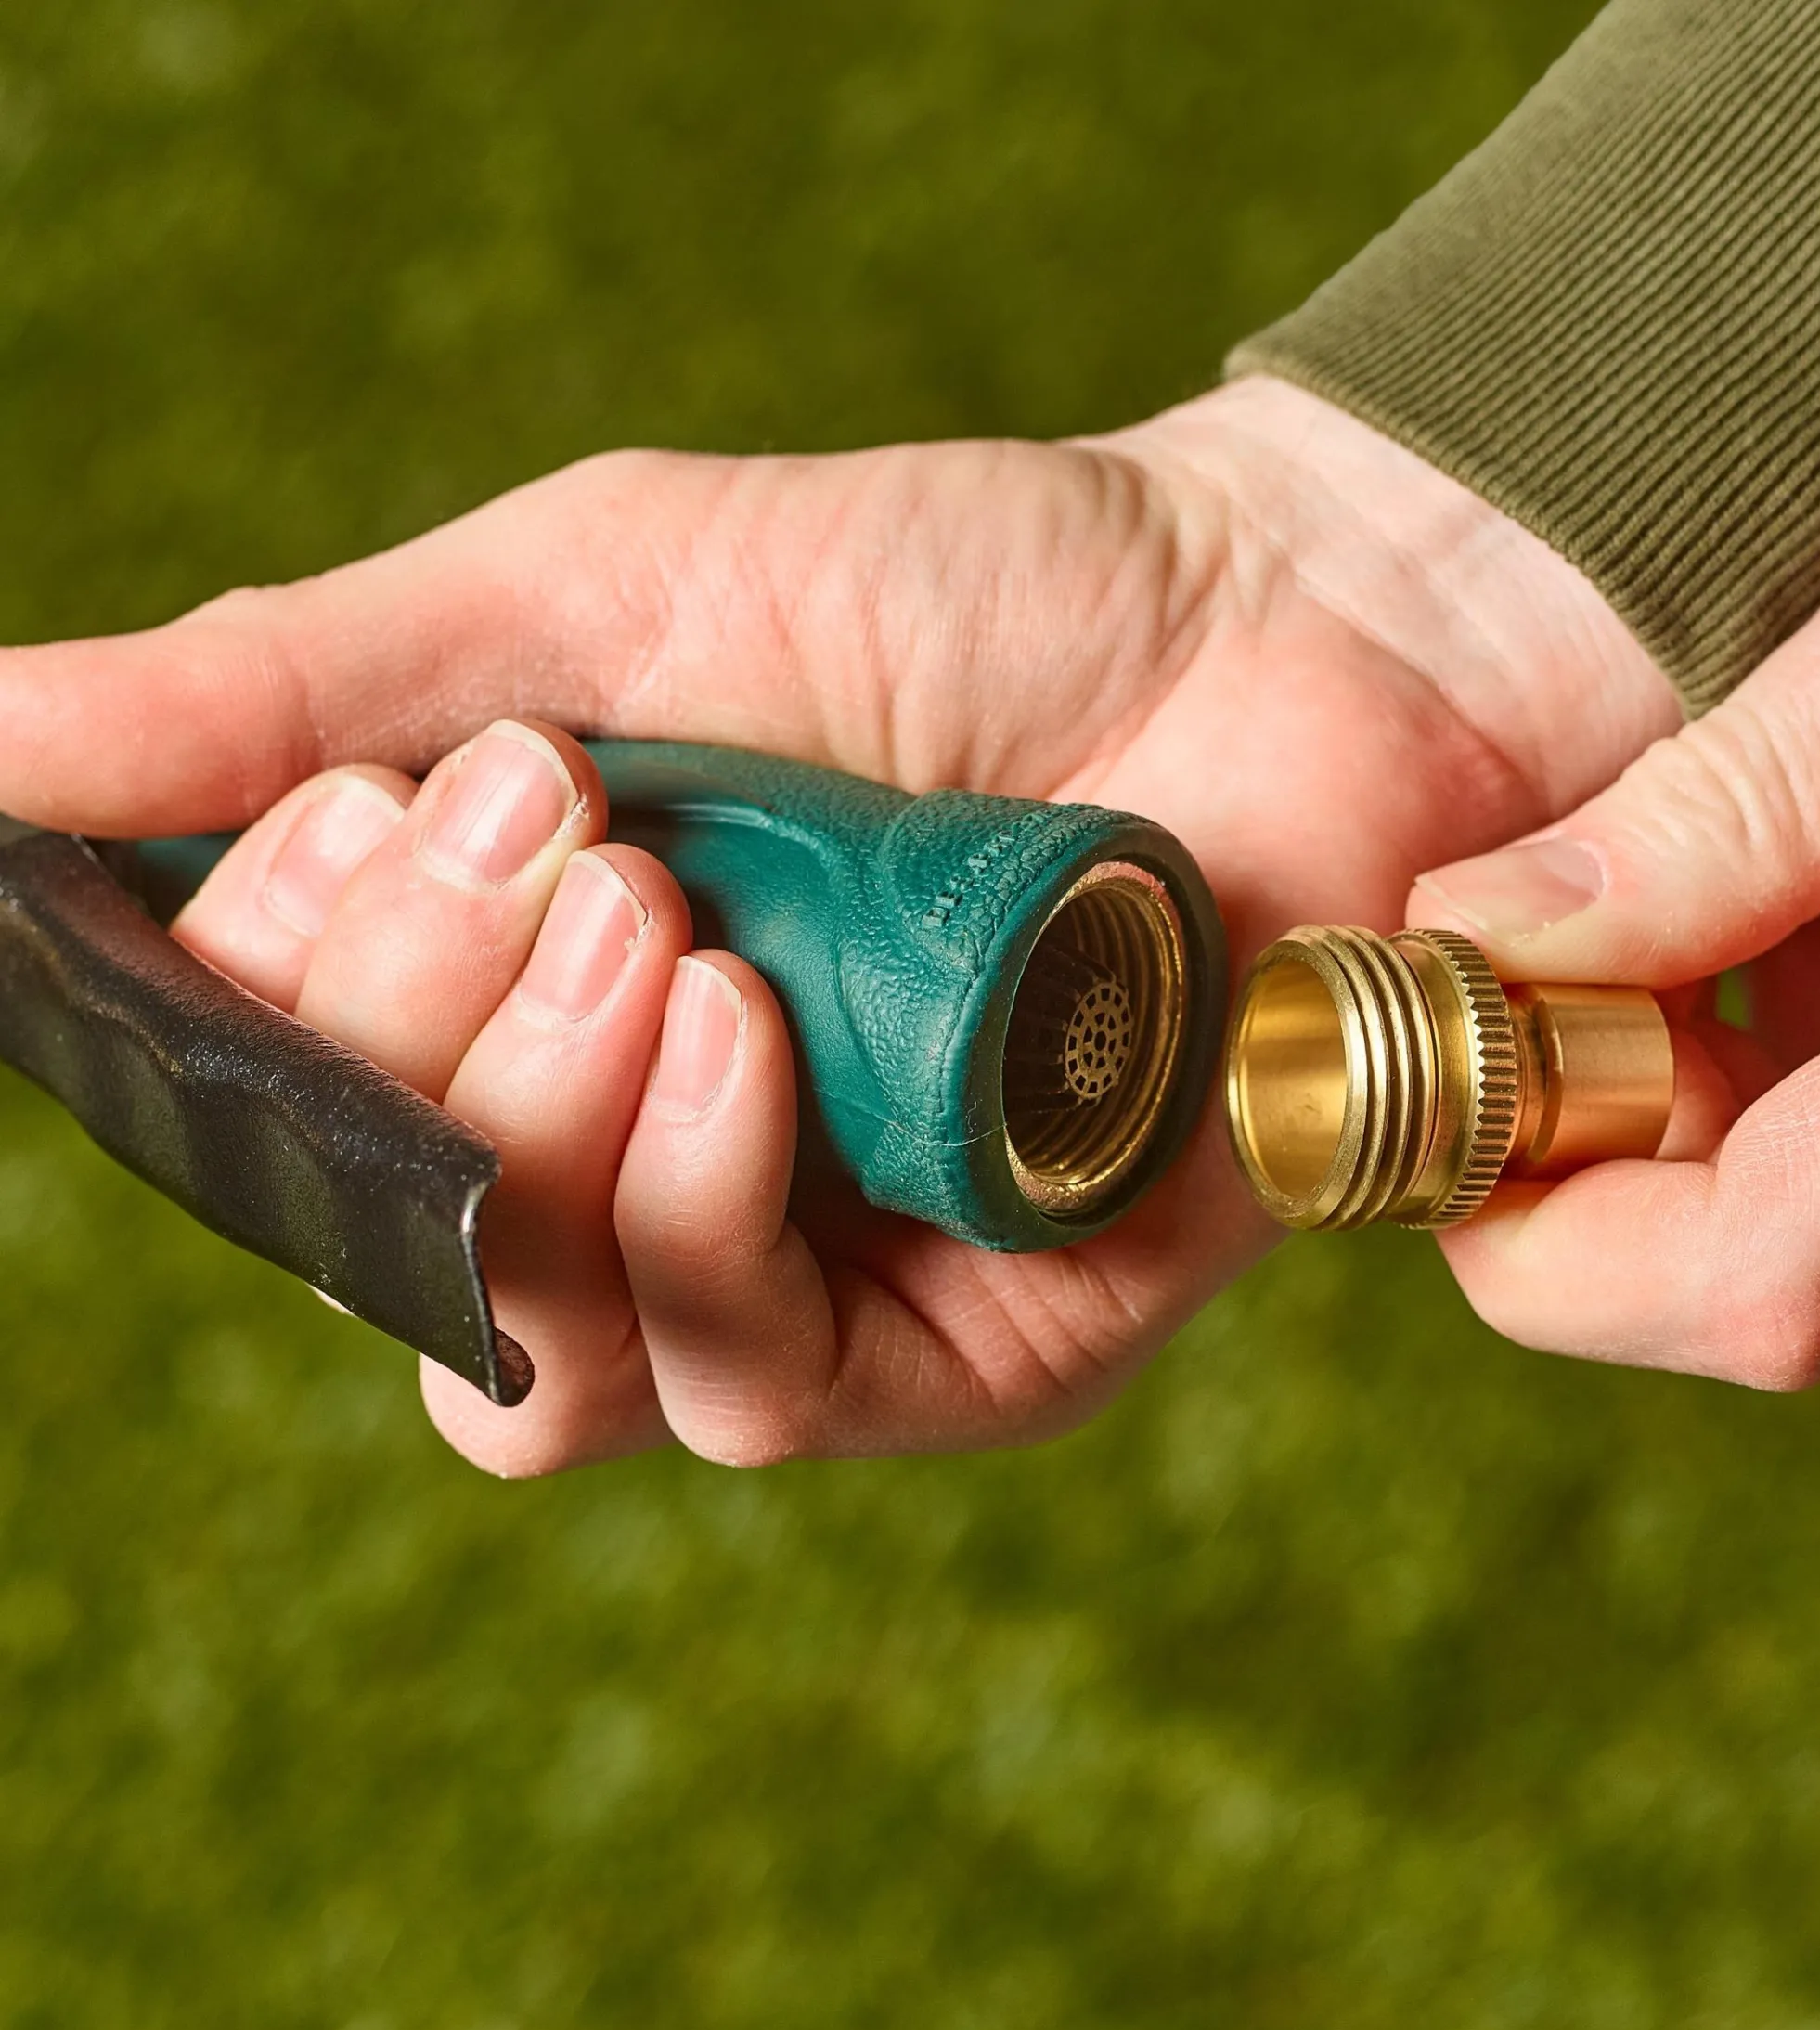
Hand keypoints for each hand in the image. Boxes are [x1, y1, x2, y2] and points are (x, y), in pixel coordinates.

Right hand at [0, 378, 1676, 1467]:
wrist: (1269, 629)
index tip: (409, 790)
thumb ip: (304, 687)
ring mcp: (797, 1273)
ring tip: (652, 928)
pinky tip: (736, 1049)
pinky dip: (702, 1224)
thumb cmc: (955, 599)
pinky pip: (760, 1385)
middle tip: (558, 830)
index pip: (298, 1102)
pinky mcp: (968, 1348)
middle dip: (421, 1042)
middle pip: (403, 1251)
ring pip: (546, 1362)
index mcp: (525, 1007)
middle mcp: (635, 1166)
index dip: (289, 986)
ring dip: (542, 1143)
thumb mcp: (598, 592)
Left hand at [1407, 468, 1819, 1389]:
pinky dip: (1770, 1082)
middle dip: (1588, 1177)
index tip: (1430, 1101)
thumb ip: (1757, 797)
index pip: (1756, 1282)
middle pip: (1776, 1284)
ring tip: (1593, 947)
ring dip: (1668, 1129)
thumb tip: (1491, 936)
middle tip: (1487, 1006)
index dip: (1543, 1233)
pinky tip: (1731, 935)